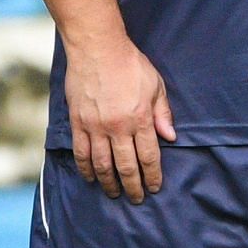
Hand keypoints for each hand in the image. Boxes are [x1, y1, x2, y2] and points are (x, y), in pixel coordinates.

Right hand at [64, 33, 175, 200]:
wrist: (97, 48)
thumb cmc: (130, 65)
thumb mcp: (156, 86)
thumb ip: (163, 114)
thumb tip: (170, 138)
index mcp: (140, 119)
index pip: (149, 157)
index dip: (152, 176)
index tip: (154, 188)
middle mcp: (118, 127)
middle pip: (126, 166)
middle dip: (132, 186)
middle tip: (136, 199)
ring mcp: (95, 126)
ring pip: (101, 164)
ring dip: (109, 182)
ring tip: (114, 193)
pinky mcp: (77, 122)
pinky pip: (81, 152)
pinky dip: (85, 168)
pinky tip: (90, 177)